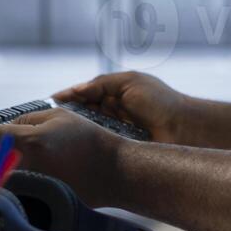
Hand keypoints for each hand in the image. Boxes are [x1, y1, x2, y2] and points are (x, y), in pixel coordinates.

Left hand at [0, 109, 122, 207]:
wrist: (110, 170)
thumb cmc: (88, 139)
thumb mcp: (59, 116)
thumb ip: (28, 119)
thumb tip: (6, 128)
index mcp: (30, 140)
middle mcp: (27, 163)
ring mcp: (32, 182)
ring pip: (2, 172)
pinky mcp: (39, 195)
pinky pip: (17, 183)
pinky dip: (13, 177)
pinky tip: (20, 172)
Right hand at [53, 71, 191, 144]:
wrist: (184, 129)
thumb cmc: (160, 102)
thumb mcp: (130, 82)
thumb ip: (102, 83)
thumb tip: (75, 90)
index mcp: (115, 94)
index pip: (84, 95)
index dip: (66, 99)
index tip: (46, 104)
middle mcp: (112, 113)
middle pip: (82, 114)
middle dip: (66, 117)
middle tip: (46, 122)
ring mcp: (115, 132)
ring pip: (88, 131)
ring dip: (75, 132)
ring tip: (55, 135)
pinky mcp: (120, 148)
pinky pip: (99, 146)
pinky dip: (88, 146)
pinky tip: (74, 148)